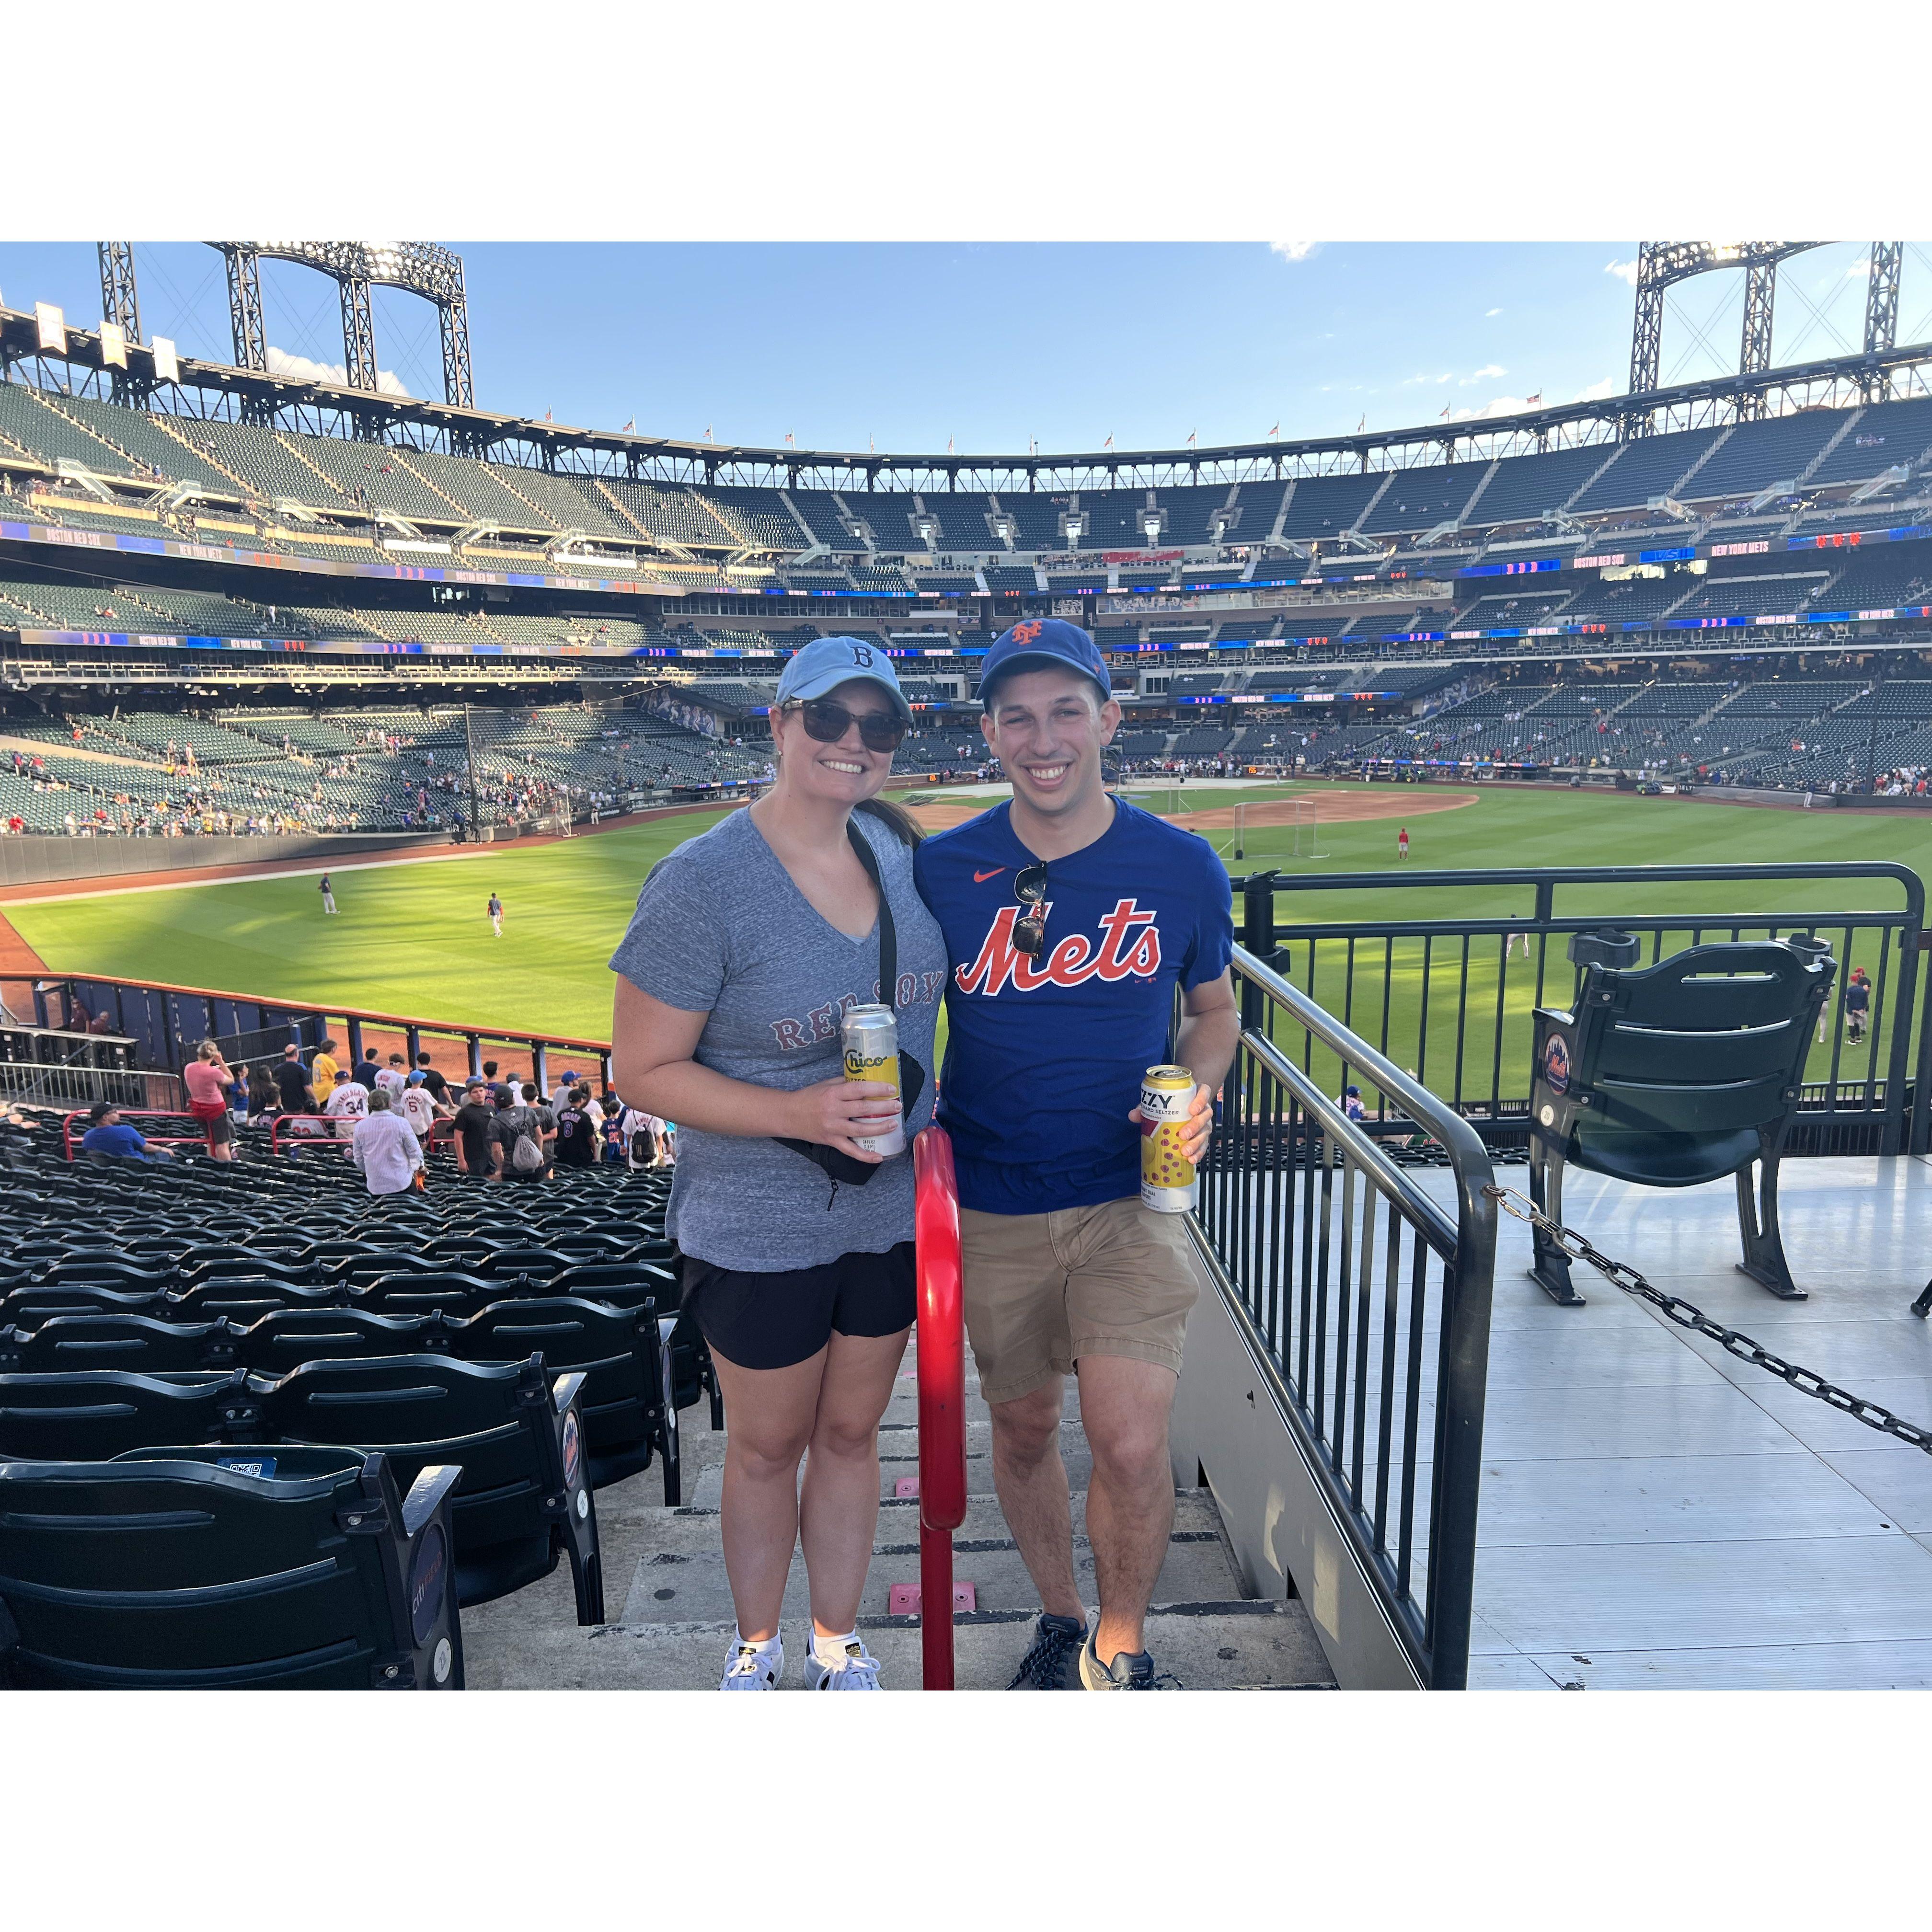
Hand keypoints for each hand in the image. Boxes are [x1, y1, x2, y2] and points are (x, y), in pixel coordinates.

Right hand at [784, 1077, 898, 1161]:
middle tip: (898, 1106)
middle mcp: (833, 1111)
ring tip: (893, 1125)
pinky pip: (850, 1151)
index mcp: (833, 1093)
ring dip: (879, 1128)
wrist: (788, 1115)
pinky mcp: (831, 1141)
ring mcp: (832, 1128)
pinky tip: (878, 1157)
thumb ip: (845, 1084)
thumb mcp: (825, 1084)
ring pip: (860, 1131)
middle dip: (883, 1108)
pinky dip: (865, 1156)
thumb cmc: (808, 1097)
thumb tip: (866, 1082)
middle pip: (863, 1109)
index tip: (892, 1089)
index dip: (877, 1089)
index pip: (859, 1089)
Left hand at [1127, 1082, 1214, 1165]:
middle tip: (1182, 1135)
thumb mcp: (1161, 1103)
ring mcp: (1204, 1124)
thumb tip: (1132, 1115)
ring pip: (1205, 1132)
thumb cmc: (1173, 1103)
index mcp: (1196, 1095)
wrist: (1182, 1111)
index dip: (1200, 1100)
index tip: (1192, 1110)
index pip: (1204, 1093)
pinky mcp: (1203, 1137)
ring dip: (1196, 1143)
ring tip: (1184, 1151)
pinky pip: (1204, 1146)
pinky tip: (1190, 1159)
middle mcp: (1203, 1109)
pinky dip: (1198, 1154)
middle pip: (1205, 1116)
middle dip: (1195, 1126)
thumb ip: (1147, 1107)